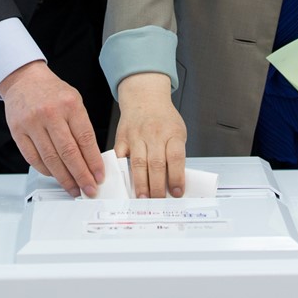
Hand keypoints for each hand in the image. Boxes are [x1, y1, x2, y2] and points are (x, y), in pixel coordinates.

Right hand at [0, 60, 104, 197]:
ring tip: (74, 188)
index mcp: (70, 104)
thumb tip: (91, 159)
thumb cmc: (52, 92)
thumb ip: (82, 127)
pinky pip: (33, 158)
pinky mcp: (18, 131)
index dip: (93, 161)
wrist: (24, 79)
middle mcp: (51, 113)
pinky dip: (45, 171)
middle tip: (89, 189)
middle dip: (81, 175)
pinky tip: (55, 176)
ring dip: (64, 178)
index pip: (85, 139)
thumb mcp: (74, 100)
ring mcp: (32, 123)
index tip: (99, 176)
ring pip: (51, 159)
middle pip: (69, 152)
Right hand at [115, 72, 186, 198]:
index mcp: (172, 133)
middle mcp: (154, 134)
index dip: (176, 177)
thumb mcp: (177, 132)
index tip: (177, 193)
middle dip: (157, 187)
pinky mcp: (122, 138)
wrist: (145, 97)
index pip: (176, 157)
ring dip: (141, 184)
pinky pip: (120, 157)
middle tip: (158, 201)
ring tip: (143, 198)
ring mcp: (137, 136)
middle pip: (156, 164)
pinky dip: (122, 171)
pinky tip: (125, 183)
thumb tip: (174, 183)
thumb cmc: (164, 119)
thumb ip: (175, 155)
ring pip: (138, 163)